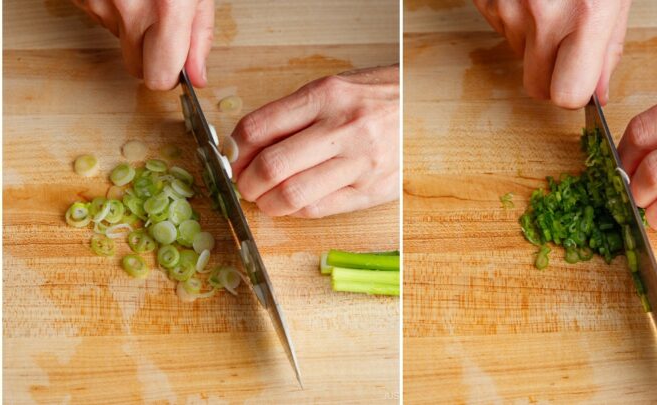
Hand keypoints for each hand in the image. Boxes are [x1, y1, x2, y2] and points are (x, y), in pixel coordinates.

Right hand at [73, 0, 212, 89]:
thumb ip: (199, 34)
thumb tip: (197, 77)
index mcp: (169, 6)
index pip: (161, 78)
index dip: (170, 75)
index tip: (176, 65)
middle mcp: (131, 8)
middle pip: (136, 68)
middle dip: (149, 54)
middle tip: (160, 23)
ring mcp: (100, 3)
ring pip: (118, 41)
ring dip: (131, 25)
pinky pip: (101, 19)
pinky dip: (113, 8)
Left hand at [229, 64, 398, 217]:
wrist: (427, 108)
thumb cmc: (375, 97)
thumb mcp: (332, 89)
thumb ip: (291, 114)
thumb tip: (244, 144)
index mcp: (325, 96)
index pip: (259, 127)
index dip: (234, 149)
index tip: (230, 157)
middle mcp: (342, 128)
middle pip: (272, 166)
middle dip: (246, 182)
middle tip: (243, 184)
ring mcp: (360, 162)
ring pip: (293, 195)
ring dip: (267, 202)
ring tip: (264, 198)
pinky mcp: (373, 190)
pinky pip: (319, 209)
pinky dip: (295, 210)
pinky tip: (292, 203)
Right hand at [472, 0, 629, 107]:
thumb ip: (608, 47)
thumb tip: (597, 92)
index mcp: (587, 13)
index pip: (568, 94)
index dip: (574, 94)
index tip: (580, 83)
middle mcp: (543, 15)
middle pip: (537, 87)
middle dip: (551, 75)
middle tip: (566, 46)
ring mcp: (508, 8)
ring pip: (519, 56)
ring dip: (534, 41)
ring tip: (550, 5)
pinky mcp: (487, 1)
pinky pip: (502, 30)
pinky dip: (516, 19)